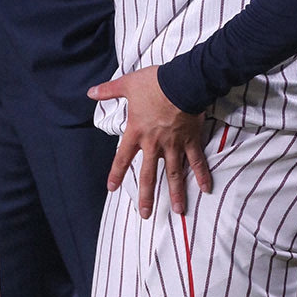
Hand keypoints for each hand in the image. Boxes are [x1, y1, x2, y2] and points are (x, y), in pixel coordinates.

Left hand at [88, 66, 210, 218]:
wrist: (181, 81)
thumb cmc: (153, 83)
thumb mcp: (127, 84)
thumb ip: (108, 91)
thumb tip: (90, 92)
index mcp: (137, 132)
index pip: (122, 158)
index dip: (116, 173)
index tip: (112, 188)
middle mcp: (154, 144)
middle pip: (148, 175)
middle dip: (147, 196)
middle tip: (145, 214)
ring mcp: (174, 145)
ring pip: (174, 174)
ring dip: (176, 193)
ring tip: (178, 211)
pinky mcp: (191, 140)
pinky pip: (197, 161)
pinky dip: (202, 174)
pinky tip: (206, 189)